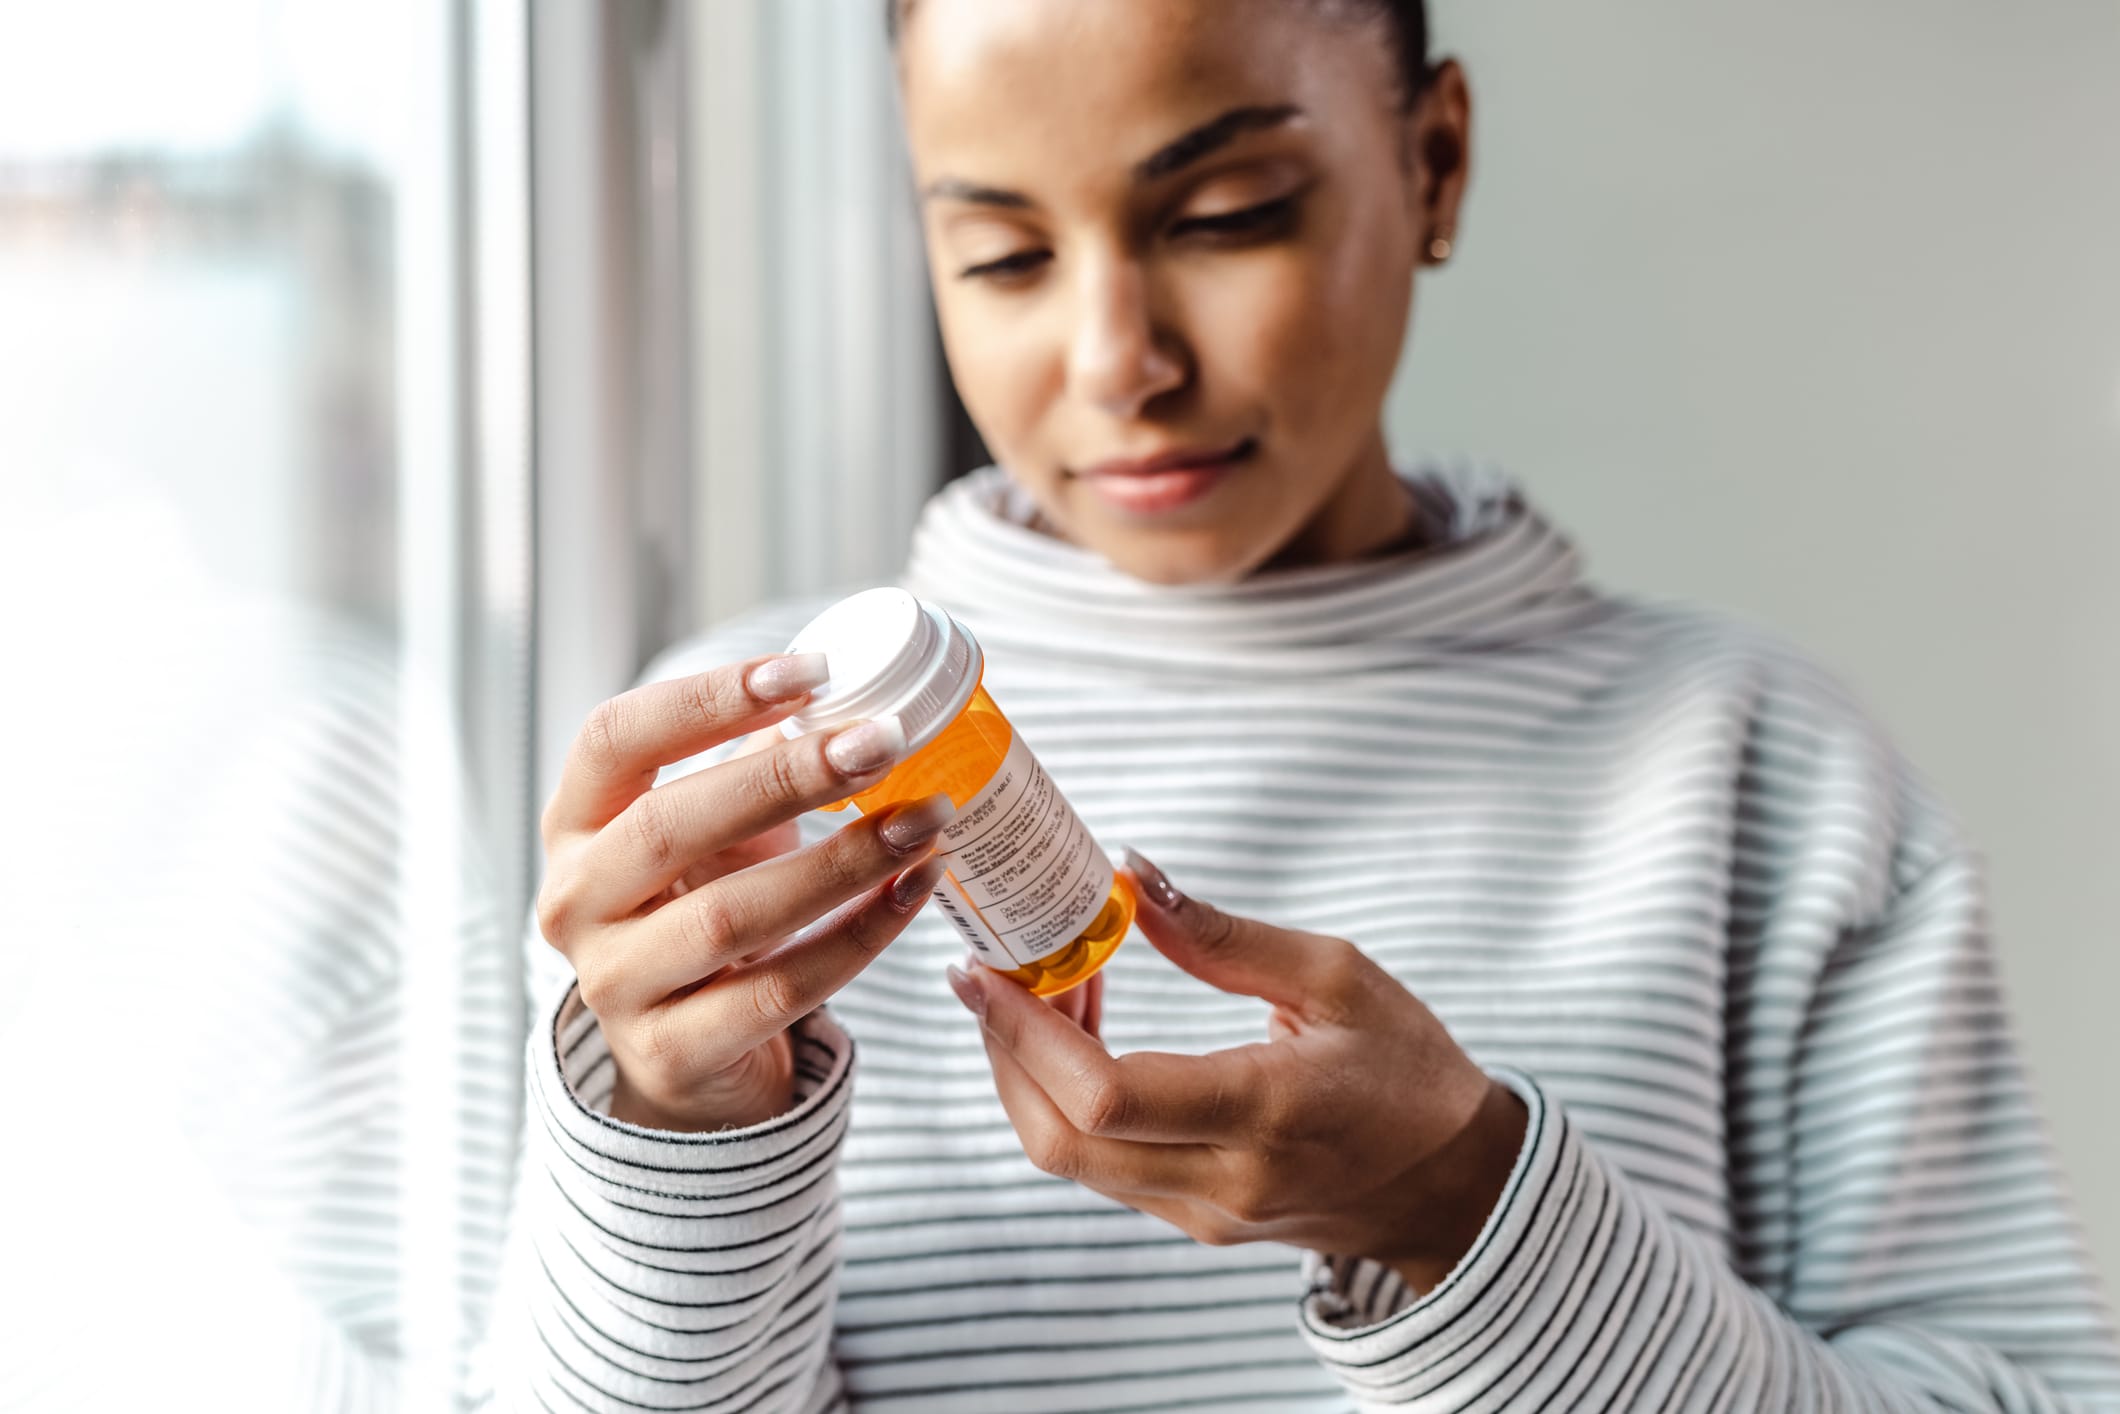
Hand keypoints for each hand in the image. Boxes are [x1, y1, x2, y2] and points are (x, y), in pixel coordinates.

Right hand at [537, 653, 952, 1131]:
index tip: (810, 672)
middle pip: (669, 824)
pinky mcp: (671, 1053)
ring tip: (924, 819)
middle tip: (884, 742)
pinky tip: (916, 889)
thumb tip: (853, 688)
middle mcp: (574, 902)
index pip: (614, 738)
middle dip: (786, 777)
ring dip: (841, 862)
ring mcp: (614, 985)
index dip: (707, 700)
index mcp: (575, 825)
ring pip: (729, 916)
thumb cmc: (702, 909)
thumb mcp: (712, 833)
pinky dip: (859, 935)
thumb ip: (757, 763)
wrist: (686, 1054)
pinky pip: (780, 989)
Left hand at [946, 850, 1526, 1294]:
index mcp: (1264, 1113)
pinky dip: (1069, 1100)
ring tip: (1049, 988)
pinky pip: (1103, 1166)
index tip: (984, 971)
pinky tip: (1085, 1035)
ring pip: (1071, 1158)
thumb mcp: (1337, 976)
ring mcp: (1205, 1215)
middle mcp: (1224, 1180)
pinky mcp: (1196, 1222)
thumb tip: (1125, 874)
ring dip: (1032, 1074)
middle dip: (1004, 1052)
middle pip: (1060, 1139)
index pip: (1105, 1094)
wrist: (1458, 1187)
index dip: (1025, 1034)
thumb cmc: (1409, 1069)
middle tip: (995, 973)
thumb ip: (1221, 935)